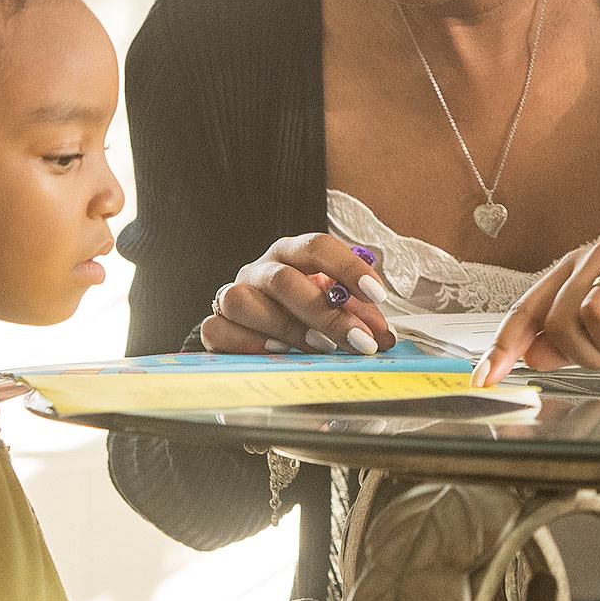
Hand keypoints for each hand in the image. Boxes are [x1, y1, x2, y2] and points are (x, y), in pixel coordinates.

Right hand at [204, 233, 395, 355]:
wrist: (260, 329)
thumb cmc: (305, 312)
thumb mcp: (338, 308)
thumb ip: (362, 318)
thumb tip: (384, 338)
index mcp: (291, 254)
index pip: (316, 247)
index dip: (347, 268)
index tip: (377, 294)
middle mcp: (260, 270)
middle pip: (283, 279)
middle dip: (324, 312)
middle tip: (358, 339)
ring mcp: (233, 295)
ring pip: (242, 300)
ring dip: (286, 327)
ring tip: (320, 348)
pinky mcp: (215, 325)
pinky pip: (218, 329)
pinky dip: (248, 342)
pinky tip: (278, 353)